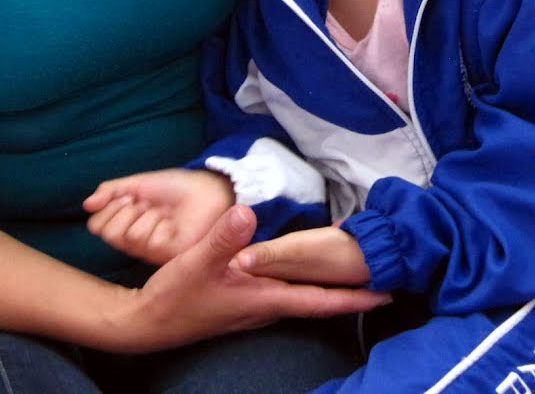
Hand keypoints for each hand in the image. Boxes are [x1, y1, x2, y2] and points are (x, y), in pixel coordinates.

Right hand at [85, 168, 234, 264]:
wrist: (209, 188)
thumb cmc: (177, 188)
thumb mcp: (139, 184)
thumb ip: (112, 191)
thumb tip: (86, 204)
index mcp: (127, 224)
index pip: (96, 225)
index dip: (109, 205)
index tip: (129, 194)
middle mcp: (136, 241)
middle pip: (107, 232)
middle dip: (125, 209)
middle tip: (147, 202)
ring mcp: (151, 250)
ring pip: (128, 236)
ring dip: (145, 214)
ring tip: (164, 211)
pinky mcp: (167, 256)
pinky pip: (146, 241)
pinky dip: (156, 223)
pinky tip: (171, 222)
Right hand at [106, 204, 389, 353]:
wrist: (147, 324)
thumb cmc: (174, 296)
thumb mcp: (197, 262)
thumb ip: (224, 238)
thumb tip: (247, 210)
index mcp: (265, 298)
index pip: (320, 300)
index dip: (355, 297)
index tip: (387, 292)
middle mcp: (267, 307)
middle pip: (319, 301)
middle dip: (352, 293)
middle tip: (387, 279)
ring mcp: (256, 309)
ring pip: (304, 299)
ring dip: (330, 290)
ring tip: (357, 277)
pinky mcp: (245, 305)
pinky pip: (286, 296)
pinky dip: (305, 286)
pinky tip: (305, 275)